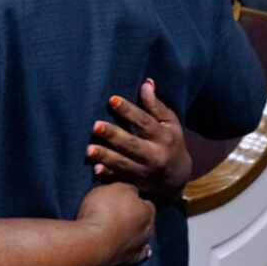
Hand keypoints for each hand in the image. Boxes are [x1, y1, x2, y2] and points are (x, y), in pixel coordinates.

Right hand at [76, 182, 154, 265]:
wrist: (92, 242)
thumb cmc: (104, 211)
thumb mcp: (116, 188)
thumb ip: (128, 188)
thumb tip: (133, 191)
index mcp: (146, 214)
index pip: (147, 205)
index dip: (138, 201)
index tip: (128, 199)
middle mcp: (144, 236)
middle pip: (146, 229)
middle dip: (139, 225)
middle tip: (127, 221)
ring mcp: (133, 256)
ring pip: (141, 252)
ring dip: (139, 250)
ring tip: (140, 251)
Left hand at [87, 79, 191, 196]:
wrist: (177, 176)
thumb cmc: (170, 140)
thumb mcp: (169, 123)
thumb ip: (156, 105)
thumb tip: (146, 83)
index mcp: (164, 137)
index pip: (145, 122)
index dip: (128, 111)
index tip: (112, 100)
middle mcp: (155, 155)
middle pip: (132, 144)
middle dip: (113, 136)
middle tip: (95, 125)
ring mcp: (145, 171)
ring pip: (124, 164)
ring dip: (106, 156)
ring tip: (88, 149)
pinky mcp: (136, 183)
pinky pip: (120, 180)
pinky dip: (108, 175)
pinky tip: (96, 169)